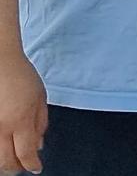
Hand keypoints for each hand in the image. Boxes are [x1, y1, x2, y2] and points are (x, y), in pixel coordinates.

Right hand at [0, 52, 46, 174]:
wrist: (1, 64)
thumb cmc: (22, 77)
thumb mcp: (40, 97)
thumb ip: (40, 123)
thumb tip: (39, 146)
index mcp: (20, 120)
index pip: (25, 154)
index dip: (32, 165)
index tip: (37, 167)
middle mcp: (1, 128)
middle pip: (7, 163)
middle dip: (18, 168)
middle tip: (25, 165)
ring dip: (5, 164)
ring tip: (14, 160)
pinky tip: (4, 149)